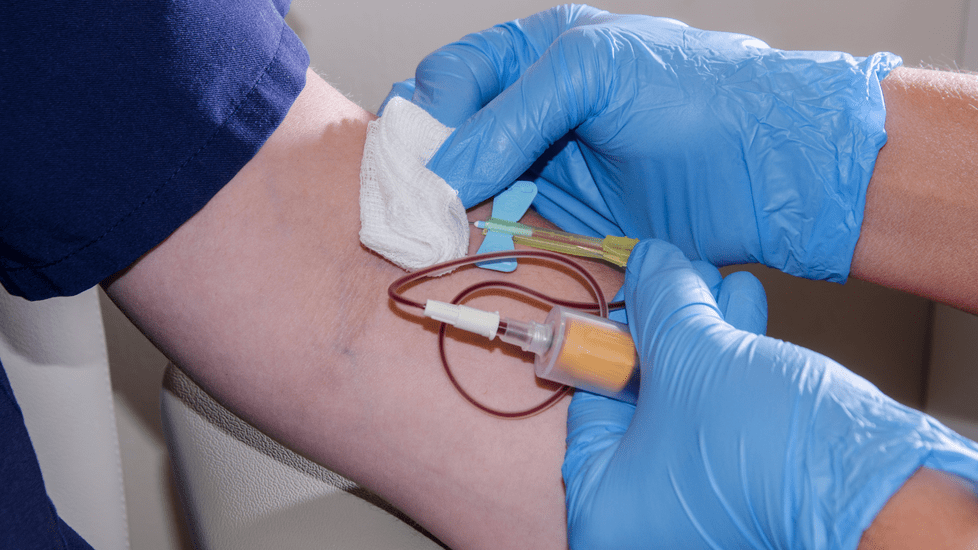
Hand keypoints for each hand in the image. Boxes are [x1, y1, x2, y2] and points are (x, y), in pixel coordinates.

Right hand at [384, 5, 900, 280]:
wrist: (768, 168)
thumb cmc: (694, 95)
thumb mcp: (589, 73)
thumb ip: (508, 117)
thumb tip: (438, 171)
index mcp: (537, 52)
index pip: (450, 77)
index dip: (427, 113)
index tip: (420, 157)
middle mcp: (533, 109)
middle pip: (448, 134)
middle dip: (426, 165)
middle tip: (416, 200)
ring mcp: (546, 166)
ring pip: (466, 186)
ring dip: (446, 208)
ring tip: (437, 229)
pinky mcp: (563, 218)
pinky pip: (501, 228)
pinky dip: (479, 239)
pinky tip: (472, 246)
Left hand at [562, 239, 977, 548]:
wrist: (868, 488)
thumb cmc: (760, 444)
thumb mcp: (689, 354)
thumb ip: (658, 303)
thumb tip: (649, 264)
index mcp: (605, 505)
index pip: (589, 406)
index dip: (612, 341)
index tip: (631, 298)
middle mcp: (646, 517)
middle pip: (640, 400)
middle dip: (667, 327)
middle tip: (675, 279)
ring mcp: (698, 509)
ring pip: (687, 401)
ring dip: (705, 333)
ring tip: (715, 281)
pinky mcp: (745, 492)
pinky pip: (722, 416)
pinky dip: (733, 362)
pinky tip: (745, 307)